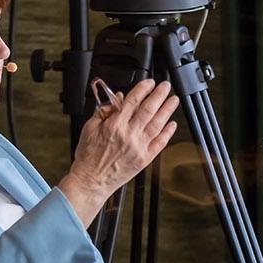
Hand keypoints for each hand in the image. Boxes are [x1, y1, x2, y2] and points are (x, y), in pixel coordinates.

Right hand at [58, 79, 179, 226]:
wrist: (92, 180)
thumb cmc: (89, 157)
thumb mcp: (90, 128)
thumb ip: (104, 112)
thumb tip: (116, 98)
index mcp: (114, 125)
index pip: (132, 101)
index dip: (143, 89)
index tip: (149, 82)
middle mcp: (129, 135)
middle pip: (148, 109)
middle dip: (159, 95)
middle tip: (165, 86)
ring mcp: (139, 147)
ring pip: (157, 124)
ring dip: (167, 110)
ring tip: (173, 100)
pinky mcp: (145, 159)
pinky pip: (160, 143)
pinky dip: (167, 132)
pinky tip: (172, 124)